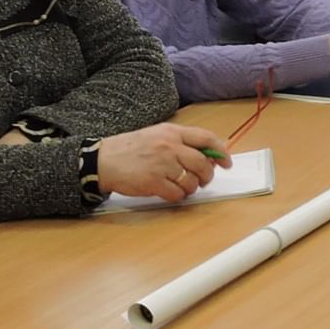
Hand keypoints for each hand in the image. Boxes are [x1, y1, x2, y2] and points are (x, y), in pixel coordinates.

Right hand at [95, 123, 228, 202]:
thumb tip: (208, 155)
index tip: (226, 163)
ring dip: (191, 188)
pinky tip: (170, 192)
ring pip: (192, 181)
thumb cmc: (130, 149)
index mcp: (172, 132)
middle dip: (207, 175)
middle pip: (203, 163)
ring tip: (181, 186)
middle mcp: (169, 146)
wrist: (102, 160)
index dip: (221, 152)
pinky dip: (178, 196)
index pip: (206, 138)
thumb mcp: (157, 135)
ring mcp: (161, 164)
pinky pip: (178, 194)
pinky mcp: (153, 182)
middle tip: (202, 180)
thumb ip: (181, 142)